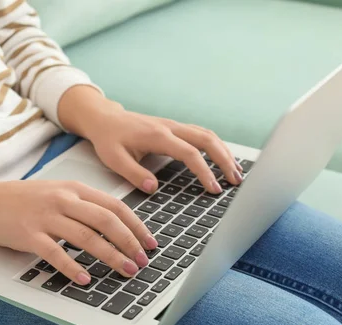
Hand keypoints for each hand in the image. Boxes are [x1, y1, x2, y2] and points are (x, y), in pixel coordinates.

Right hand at [0, 176, 156, 284]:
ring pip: (86, 237)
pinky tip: (85, 279)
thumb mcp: (58, 192)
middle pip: (106, 221)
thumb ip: (84, 203)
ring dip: (110, 256)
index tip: (150, 242)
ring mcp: (46, 217)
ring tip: (125, 271)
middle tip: (142, 261)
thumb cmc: (23, 199)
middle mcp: (63, 200)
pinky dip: (73, 267)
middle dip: (129, 243)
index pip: (115, 206)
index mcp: (74, 189)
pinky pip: (56, 253)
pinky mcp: (29, 235)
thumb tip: (116, 224)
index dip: (136, 226)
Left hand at [58, 86, 242, 193]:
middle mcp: (170, 128)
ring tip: (236, 173)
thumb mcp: (114, 159)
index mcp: (158, 136)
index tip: (213, 188)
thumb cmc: (108, 139)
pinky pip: (202, 134)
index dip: (204, 171)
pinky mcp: (175, 128)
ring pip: (208, 135)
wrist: (105, 119)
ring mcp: (175, 126)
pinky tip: (224, 159)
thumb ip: (134, 174)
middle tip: (236, 181)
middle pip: (207, 140)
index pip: (189, 153)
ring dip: (225, 153)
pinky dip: (217, 146)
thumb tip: (154, 188)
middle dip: (225, 160)